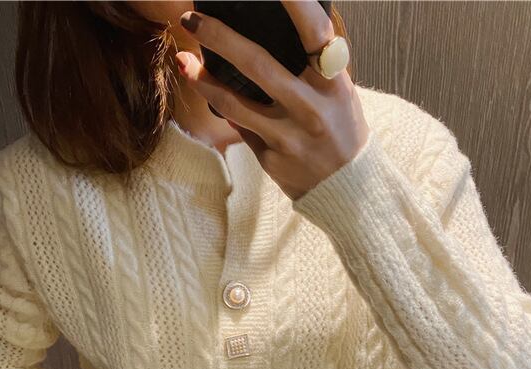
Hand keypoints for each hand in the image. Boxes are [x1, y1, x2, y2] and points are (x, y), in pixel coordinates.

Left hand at [176, 0, 368, 200]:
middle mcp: (311, 108)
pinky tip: (206, 90)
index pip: (314, 32)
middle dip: (219, 37)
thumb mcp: (338, 91)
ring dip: (202, 79)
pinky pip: (239, 126)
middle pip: (257, 64)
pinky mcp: (271, 159)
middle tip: (192, 19)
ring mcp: (288, 137)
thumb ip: (312, 64)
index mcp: (333, 83)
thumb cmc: (341, 129)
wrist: (348, 188)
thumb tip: (264, 31)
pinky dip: (221, 106)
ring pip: (233, 102)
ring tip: (183, 60)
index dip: (295, 3)